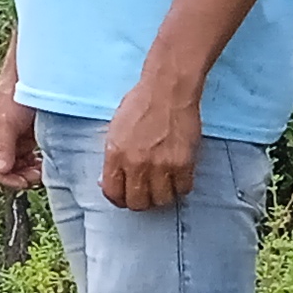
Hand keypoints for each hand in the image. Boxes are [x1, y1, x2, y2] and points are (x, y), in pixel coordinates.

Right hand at [0, 77, 40, 191]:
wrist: (32, 77)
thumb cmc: (12, 95)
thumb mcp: (5, 122)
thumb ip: (2, 146)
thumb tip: (0, 170)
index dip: (5, 178)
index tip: (22, 182)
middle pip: (5, 169)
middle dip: (19, 175)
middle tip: (36, 177)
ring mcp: (12, 141)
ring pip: (18, 166)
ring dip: (29, 171)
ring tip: (42, 170)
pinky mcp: (26, 139)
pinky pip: (29, 158)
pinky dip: (36, 163)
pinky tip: (45, 163)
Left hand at [99, 77, 203, 210]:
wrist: (167, 90)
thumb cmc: (141, 104)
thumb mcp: (115, 130)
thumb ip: (113, 157)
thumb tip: (109, 180)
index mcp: (115, 154)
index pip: (113, 193)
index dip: (119, 199)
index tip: (125, 197)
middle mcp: (136, 163)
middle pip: (137, 203)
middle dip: (141, 201)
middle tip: (146, 193)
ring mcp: (160, 165)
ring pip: (161, 201)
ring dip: (162, 195)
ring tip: (164, 184)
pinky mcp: (183, 163)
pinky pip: (183, 189)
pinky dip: (181, 186)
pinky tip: (178, 176)